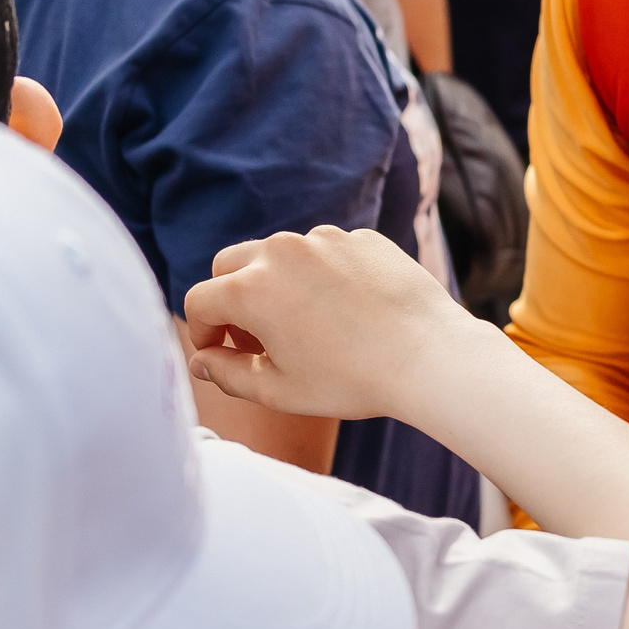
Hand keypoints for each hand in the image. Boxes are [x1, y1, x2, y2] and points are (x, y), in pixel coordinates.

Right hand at [183, 226, 473, 421]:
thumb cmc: (351, 380)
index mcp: (251, 289)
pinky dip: (322, 275)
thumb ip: (228, 375)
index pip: (199, 301)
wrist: (429, 356)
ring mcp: (325, 239)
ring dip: (277, 283)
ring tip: (302, 324)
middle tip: (254, 337)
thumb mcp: (279, 390)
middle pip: (230, 265)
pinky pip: (326, 252)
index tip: (219, 353)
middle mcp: (281, 251)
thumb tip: (202, 362)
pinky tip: (346, 310)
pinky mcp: (362, 238)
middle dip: (230, 298)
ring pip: (280, 254)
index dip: (201, 332)